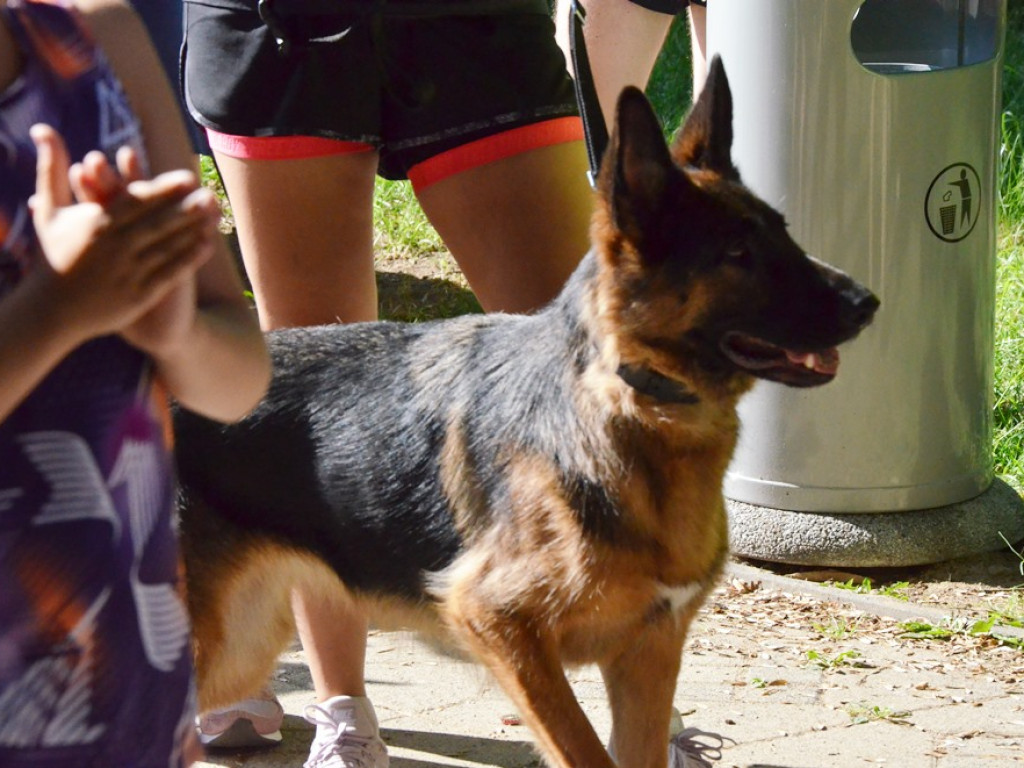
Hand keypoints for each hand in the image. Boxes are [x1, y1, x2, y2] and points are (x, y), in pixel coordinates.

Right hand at [29, 124, 217, 349]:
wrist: (51, 310)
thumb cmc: (53, 255)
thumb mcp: (50, 211)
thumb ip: (51, 168)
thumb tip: (43, 128)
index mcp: (96, 224)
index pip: (136, 201)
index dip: (163, 189)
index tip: (187, 177)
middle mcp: (115, 247)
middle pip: (157, 223)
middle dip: (185, 208)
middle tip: (210, 193)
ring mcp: (129, 272)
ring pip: (167, 246)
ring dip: (193, 230)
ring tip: (215, 214)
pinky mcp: (139, 295)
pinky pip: (170, 273)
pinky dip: (190, 258)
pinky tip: (208, 244)